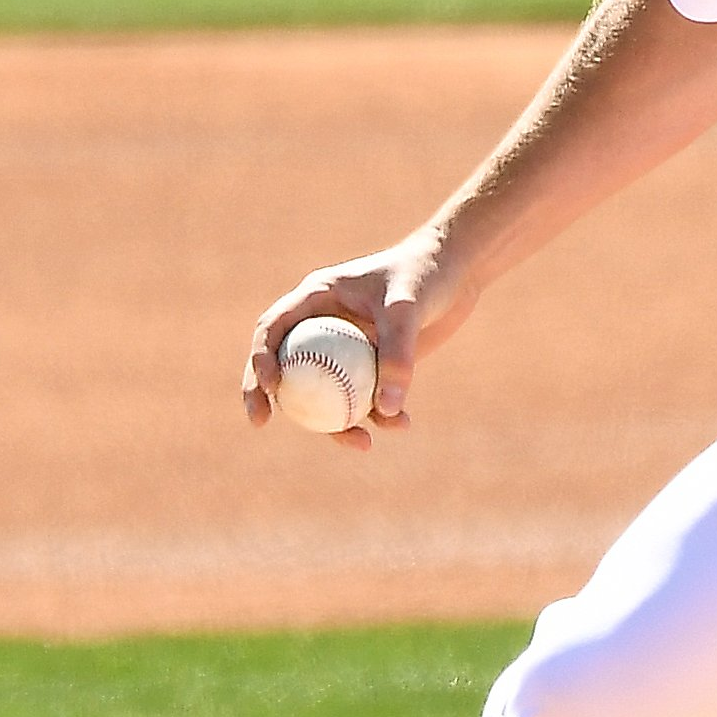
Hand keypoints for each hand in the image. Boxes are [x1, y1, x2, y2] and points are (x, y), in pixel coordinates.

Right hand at [237, 236, 465, 451]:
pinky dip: (378, 414)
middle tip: (259, 423)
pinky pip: (364, 396)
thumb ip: (396, 355)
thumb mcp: (407, 310)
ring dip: (338, 422)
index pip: (273, 328)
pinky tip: (402, 423)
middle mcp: (323, 324)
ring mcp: (347, 347)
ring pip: (325, 390)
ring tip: (364, 444)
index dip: (260, 358)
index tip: (270, 387)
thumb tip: (386, 412)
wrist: (458, 271)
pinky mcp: (373, 364)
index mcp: (315, 298)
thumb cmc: (425, 276)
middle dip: (267, 396)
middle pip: (283, 363)